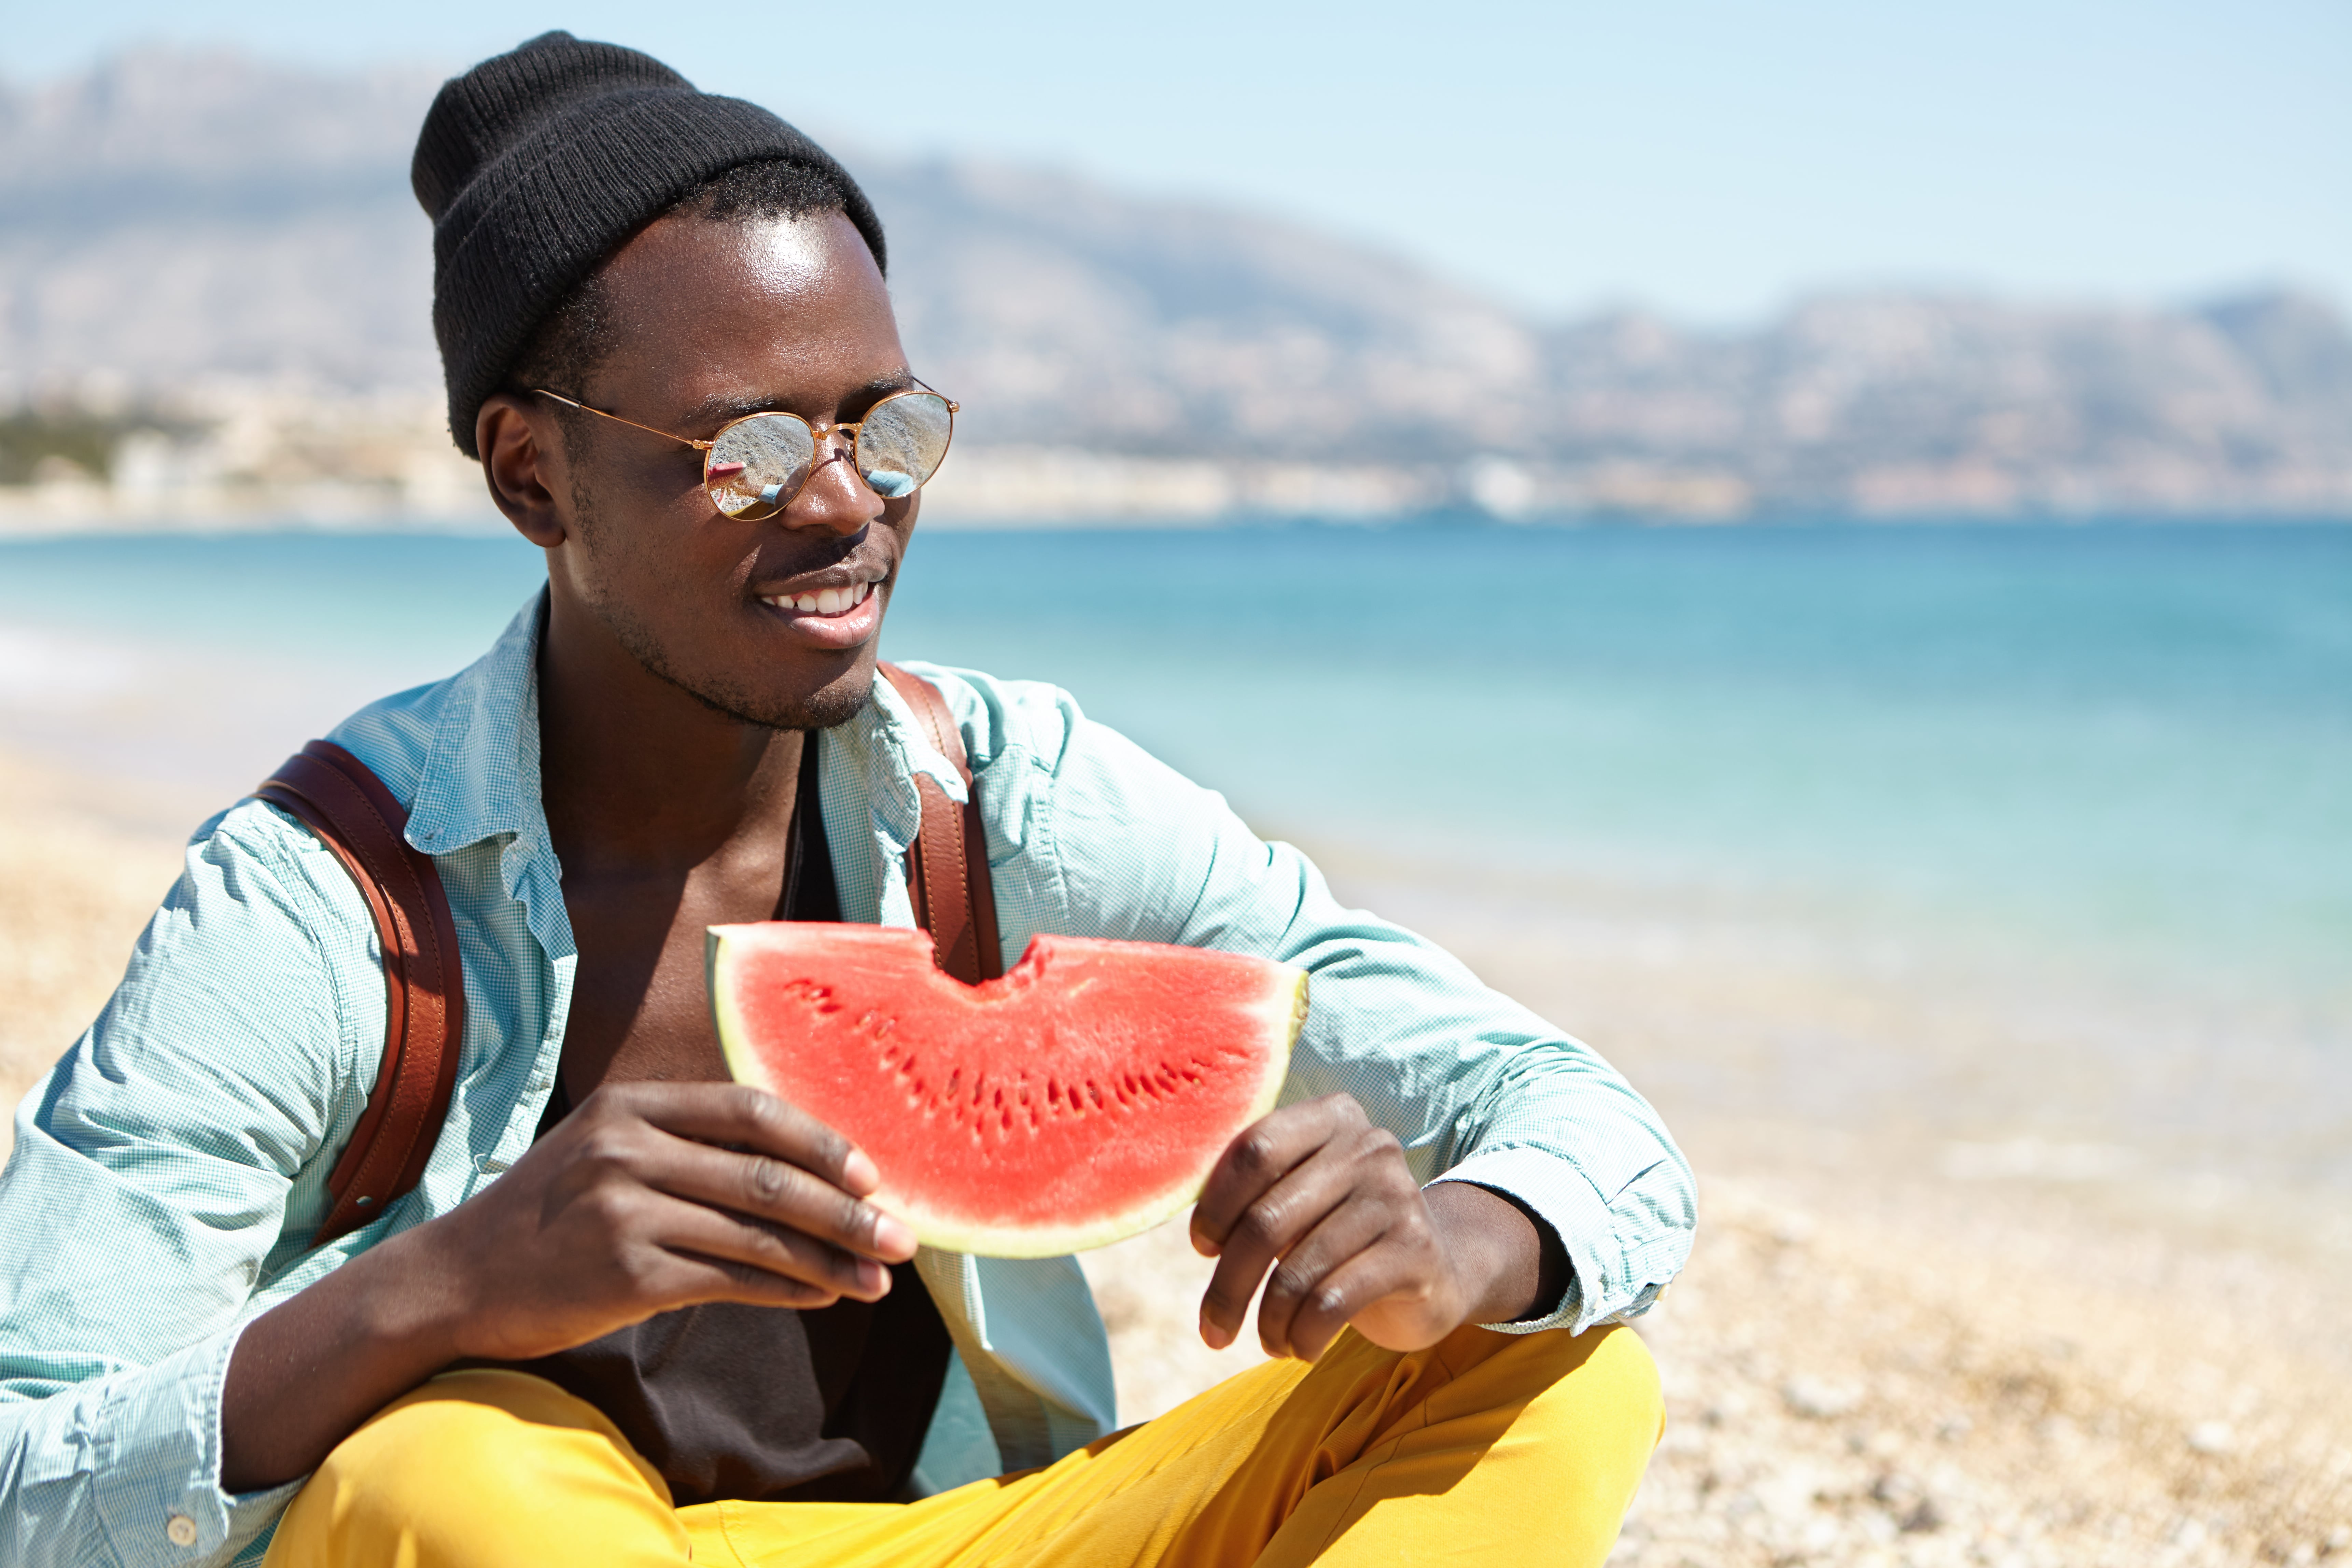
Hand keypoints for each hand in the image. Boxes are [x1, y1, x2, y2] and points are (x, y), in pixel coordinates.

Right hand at [421, 1081, 918, 1361]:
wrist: (455, 1279)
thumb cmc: (546, 1216)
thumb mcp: (606, 1149)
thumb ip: (687, 1144)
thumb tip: (800, 1170)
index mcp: (633, 1106)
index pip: (751, 1110)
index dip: (822, 1142)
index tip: (874, 1175)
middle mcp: (629, 1148)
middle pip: (768, 1174)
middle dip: (848, 1209)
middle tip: (902, 1237)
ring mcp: (625, 1210)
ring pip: (758, 1232)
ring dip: (830, 1259)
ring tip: (878, 1279)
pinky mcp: (624, 1273)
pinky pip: (730, 1279)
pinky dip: (786, 1290)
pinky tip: (822, 1297)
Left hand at [1188, 1093, 1558, 1361]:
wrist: (1437, 1270)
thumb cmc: (1340, 1233)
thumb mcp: (1300, 1198)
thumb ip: (1254, 1192)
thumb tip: (1196, 1228)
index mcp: (1332, 1116)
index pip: (1255, 1149)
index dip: (1216, 1204)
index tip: (1202, 1247)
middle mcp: (1368, 1146)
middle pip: (1267, 1219)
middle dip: (1229, 1285)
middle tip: (1213, 1328)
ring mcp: (1397, 1196)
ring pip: (1298, 1270)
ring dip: (1269, 1320)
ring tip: (1268, 1341)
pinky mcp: (1415, 1250)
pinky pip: (1333, 1300)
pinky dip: (1304, 1335)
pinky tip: (1300, 1348)